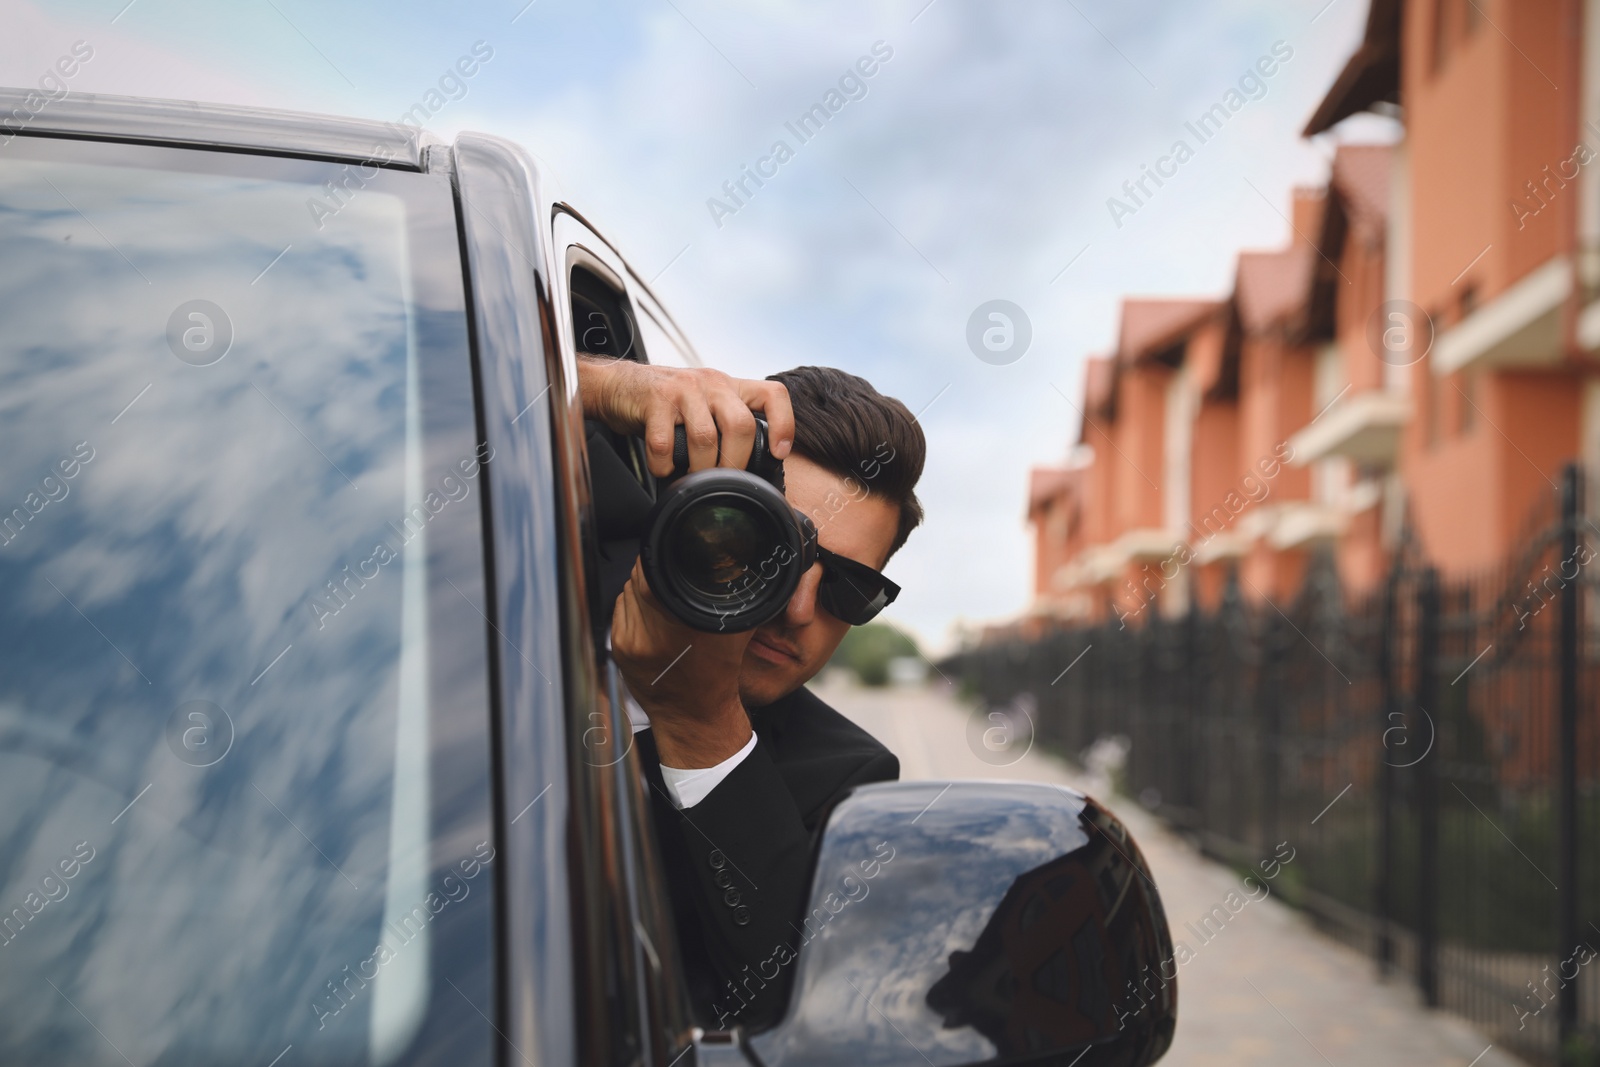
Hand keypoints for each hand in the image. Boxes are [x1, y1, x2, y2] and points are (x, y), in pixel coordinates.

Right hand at [577, 356, 793, 476]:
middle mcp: (711, 383)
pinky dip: (664, 465)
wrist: (619, 386)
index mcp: (729, 387)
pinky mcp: (655, 400)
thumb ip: (726, 426)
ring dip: (699, 468)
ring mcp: (683, 389)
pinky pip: (665, 443)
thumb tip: (749, 470)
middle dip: (734, 462)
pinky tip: (663, 468)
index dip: (784, 424)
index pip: (773, 395)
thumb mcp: (705, 406)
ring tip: (691, 478)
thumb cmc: (666, 404)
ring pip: (705, 437)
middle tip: (723, 480)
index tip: (778, 453)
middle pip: (741, 425)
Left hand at [611, 558, 754, 767]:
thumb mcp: (735, 629)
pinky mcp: (620, 649)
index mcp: (683, 625)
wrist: (695, 714)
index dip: (661, 557)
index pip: (654, 572)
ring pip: (627, 592)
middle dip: (652, 571)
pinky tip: (651, 614)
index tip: (671, 554)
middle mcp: (652, 633)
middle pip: (639, 579)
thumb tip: (735, 561)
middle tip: (669, 574)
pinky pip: (620, 610)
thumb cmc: (718, 673)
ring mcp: (631, 642)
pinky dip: (633, 605)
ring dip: (641, 587)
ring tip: (663, 597)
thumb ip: (736, 593)